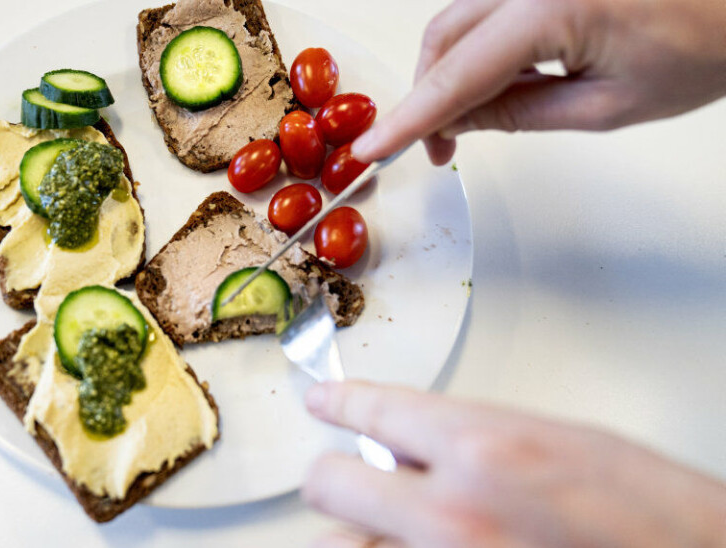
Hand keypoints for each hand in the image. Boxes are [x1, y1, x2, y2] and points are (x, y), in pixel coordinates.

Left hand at [302, 380, 725, 546]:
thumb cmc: (650, 514)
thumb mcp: (561, 443)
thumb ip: (473, 440)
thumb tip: (413, 445)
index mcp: (484, 450)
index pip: (375, 410)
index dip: (340, 403)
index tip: (324, 404)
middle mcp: (451, 514)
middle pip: (328, 485)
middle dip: (337, 476)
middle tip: (351, 476)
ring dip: (357, 533)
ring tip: (387, 527)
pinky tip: (413, 544)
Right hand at [351, 0, 725, 165]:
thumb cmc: (706, 42)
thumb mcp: (605, 106)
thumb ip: (519, 114)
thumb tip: (458, 123)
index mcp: (551, 6)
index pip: (455, 74)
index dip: (409, 118)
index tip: (373, 149)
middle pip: (444, 37)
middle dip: (429, 97)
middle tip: (439, 150)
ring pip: (460, 20)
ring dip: (452, 72)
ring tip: (475, 122)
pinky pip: (488, 8)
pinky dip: (479, 48)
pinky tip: (501, 80)